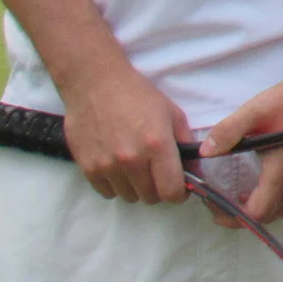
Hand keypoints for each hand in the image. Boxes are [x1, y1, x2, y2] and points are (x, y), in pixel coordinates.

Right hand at [58, 63, 191, 205]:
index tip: (179, 187)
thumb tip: (195, 170)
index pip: (171, 191)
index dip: (179, 193)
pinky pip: (107, 192)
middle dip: (158, 188)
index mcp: (157, 145)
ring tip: (135, 165)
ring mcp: (107, 166)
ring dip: (135, 186)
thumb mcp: (172, 113)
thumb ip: (185, 143)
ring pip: (129, 196)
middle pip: (150, 197)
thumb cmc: (138, 95)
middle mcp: (131, 160)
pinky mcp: (88, 168)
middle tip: (156, 171)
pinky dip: (115, 184)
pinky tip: (117, 165)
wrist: (96, 84)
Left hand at [201, 66, 282, 224]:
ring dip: (255, 210)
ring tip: (234, 197)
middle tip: (217, 202)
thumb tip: (204, 152)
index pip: (255, 212)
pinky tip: (257, 186)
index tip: (212, 202)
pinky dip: (268, 201)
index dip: (231, 215)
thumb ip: (229, 131)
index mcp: (280, 172)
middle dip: (239, 216)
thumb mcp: (256, 111)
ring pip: (278, 210)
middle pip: (265, 217)